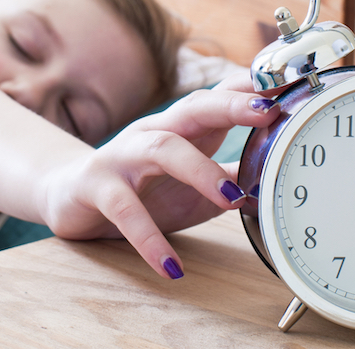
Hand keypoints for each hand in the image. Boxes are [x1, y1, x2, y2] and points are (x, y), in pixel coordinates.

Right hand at [38, 73, 281, 278]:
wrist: (67, 195)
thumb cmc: (139, 189)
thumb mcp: (192, 185)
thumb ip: (232, 176)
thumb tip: (282, 179)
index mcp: (178, 129)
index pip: (216, 99)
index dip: (249, 92)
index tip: (287, 89)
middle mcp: (151, 133)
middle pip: (192, 109)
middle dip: (230, 107)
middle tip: (266, 114)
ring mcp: (121, 156)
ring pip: (161, 148)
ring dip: (199, 169)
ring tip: (231, 199)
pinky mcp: (96, 187)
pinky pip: (124, 210)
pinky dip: (149, 238)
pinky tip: (170, 265)